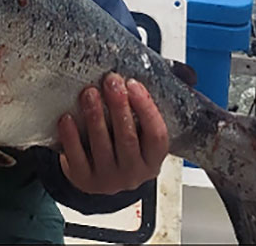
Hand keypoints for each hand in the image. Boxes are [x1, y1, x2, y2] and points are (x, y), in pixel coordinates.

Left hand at [57, 73, 168, 193]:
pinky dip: (71, 137)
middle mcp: (134, 173)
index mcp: (153, 159)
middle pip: (128, 138)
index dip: (146, 108)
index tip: (133, 83)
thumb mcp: (143, 127)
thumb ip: (156, 100)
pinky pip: (77, 158)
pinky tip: (67, 118)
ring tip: (88, 92)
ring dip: (95, 117)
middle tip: (110, 81)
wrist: (99, 173)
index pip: (157, 135)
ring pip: (102, 147)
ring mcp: (109, 179)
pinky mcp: (84, 181)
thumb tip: (189, 74)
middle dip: (119, 106)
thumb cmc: (124, 141)